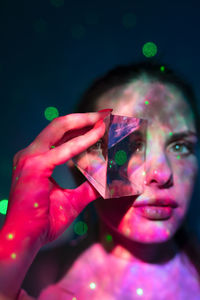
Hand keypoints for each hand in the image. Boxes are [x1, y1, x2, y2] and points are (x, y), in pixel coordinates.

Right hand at [5, 110, 110, 246]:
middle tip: (106, 113)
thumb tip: (107, 182)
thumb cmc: (45, 221)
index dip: (80, 126)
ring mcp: (30, 157)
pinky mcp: (34, 165)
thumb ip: (88, 189)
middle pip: (60, 125)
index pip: (60, 136)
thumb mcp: (72, 200)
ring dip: (85, 122)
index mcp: (36, 160)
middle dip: (85, 117)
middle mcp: (30, 154)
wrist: (26, 239)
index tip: (100, 122)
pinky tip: (100, 134)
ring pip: (60, 128)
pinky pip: (65, 149)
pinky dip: (84, 140)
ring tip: (105, 119)